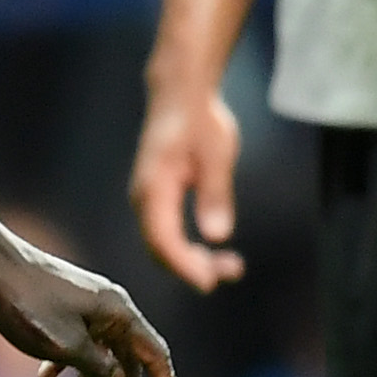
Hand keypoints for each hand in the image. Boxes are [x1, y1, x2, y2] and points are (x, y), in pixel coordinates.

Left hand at [0, 238, 190, 376]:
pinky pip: (74, 342)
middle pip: (126, 362)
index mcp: (119, 313)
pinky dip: (64, 364)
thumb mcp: (66, 346)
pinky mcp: (60, 306)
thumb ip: (98, 369)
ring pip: (96, 355)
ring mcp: (84, 306)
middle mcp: (108, 309)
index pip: (156, 356)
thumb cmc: (27, 303)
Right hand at [129, 81, 246, 288]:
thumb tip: (217, 235)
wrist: (180, 95)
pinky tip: (211, 251)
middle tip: (232, 272)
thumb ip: (215, 194)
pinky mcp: (156, 199)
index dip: (184, 265)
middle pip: (160, 248)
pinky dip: (187, 248)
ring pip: (162, 244)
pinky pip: (166, 233)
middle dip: (192, 268)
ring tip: (230, 265)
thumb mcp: (217, 154)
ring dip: (191, 260)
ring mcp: (148, 200)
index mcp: (154, 188)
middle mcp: (144, 198)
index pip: (163, 239)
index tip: (210, 282)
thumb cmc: (200, 120)